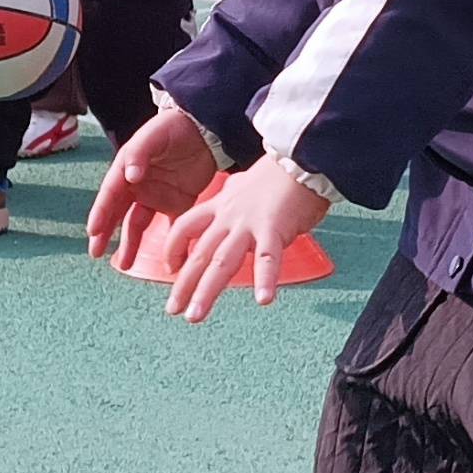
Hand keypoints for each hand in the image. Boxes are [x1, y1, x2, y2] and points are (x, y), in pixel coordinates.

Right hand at [88, 104, 221, 258]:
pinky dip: (167, 243)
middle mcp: (137, 186)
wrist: (205, 129)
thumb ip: (139, 153)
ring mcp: (156, 196)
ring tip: (124, 264)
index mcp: (127, 169)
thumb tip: (130, 176)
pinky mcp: (177, 203)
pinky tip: (165, 260)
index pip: (110, 194)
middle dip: (105, 233)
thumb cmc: (174, 127)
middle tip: (95, 253)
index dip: (101, 212)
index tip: (93, 231)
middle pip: (118, 213)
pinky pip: (168, 226)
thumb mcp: (153, 135)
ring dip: (130, 243)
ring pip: (138, 224)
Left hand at [156, 154, 328, 321]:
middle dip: (184, 285)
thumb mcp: (245, 183)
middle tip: (173, 309)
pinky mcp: (275, 228)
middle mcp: (229, 217)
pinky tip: (263, 299)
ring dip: (207, 291)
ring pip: (221, 262)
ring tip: (195, 316)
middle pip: (199, 254)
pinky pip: (268, 258)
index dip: (173, 248)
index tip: (171, 268)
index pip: (185, 227)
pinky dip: (265, 279)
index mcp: (221, 205)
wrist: (301, 156)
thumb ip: (234, 196)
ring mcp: (249, 224)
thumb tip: (231, 199)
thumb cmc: (280, 173)